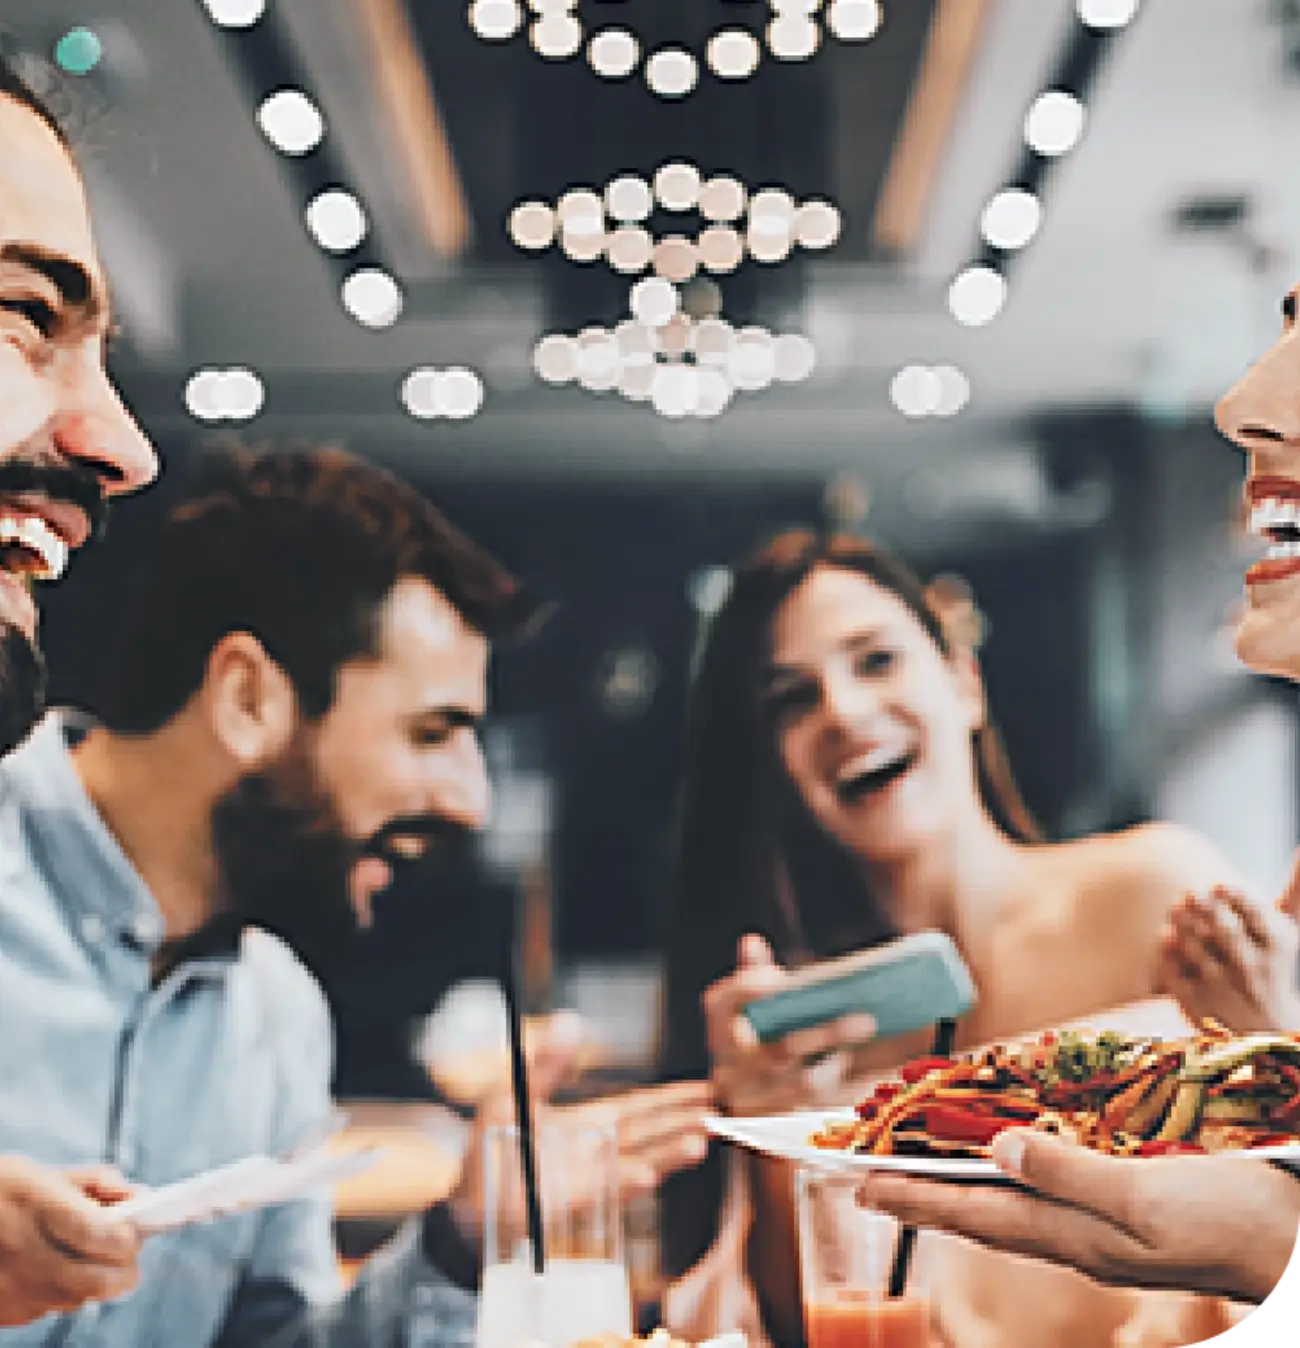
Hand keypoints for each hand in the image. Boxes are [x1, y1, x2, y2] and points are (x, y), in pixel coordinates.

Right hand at [0, 1157, 142, 1325]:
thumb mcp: (41, 1173)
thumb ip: (95, 1183)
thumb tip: (140, 1197)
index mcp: (34, 1202)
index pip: (99, 1232)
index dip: (127, 1237)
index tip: (137, 1231)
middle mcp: (21, 1249)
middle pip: (95, 1280)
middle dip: (125, 1270)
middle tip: (130, 1257)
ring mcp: (9, 1286)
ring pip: (77, 1299)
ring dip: (95, 1283)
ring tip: (96, 1260)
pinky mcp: (1, 1311)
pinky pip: (48, 1309)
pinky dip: (63, 1293)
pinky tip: (56, 1272)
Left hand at [446, 1015, 713, 1245]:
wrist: (463, 1207)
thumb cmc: (489, 1150)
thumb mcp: (517, 1095)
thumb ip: (548, 1065)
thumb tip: (571, 1020)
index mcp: (588, 1124)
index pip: (641, 1110)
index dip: (673, 1100)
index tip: (707, 1090)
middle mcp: (597, 1153)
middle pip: (651, 1135)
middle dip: (685, 1123)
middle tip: (721, 1111)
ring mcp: (590, 1180)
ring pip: (640, 1162)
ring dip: (669, 1153)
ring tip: (700, 1141)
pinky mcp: (573, 1205)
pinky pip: (607, 1192)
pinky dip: (629, 1183)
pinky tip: (650, 1173)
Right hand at [703, 934, 875, 1116]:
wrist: (743, 1106)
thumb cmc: (753, 1043)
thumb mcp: (747, 1012)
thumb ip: (751, 977)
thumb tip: (751, 941)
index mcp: (719, 1030)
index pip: (721, 1004)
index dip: (745, 989)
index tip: (779, 978)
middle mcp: (728, 1068)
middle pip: (779, 1050)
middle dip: (826, 1034)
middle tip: (868, 1020)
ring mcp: (750, 1102)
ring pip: (804, 1084)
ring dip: (840, 1063)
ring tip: (866, 1039)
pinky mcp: (775, 1128)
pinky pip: (816, 1109)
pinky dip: (840, 1087)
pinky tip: (858, 1066)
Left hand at [855, 1130, 1299, 1304]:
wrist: (1295, 1243)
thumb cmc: (1230, 1221)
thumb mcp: (1148, 1197)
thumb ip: (1071, 1173)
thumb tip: (997, 1148)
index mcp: (1073, 1233)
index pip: (972, 1211)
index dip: (914, 1195)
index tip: (857, 1181)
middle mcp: (1076, 1234)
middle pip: (980, 1211)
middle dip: (921, 1193)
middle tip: (867, 1177)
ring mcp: (1100, 1228)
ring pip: (1009, 1205)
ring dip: (959, 1186)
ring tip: (919, 1171)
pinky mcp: (1126, 1214)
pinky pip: (1046, 1195)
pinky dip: (1011, 1175)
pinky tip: (1008, 1165)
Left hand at [1158, 859, 1299, 1033]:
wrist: (1261, 1031)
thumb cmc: (1270, 964)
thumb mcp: (1286, 931)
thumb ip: (1295, 891)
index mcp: (1277, 945)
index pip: (1256, 914)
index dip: (1236, 896)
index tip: (1221, 885)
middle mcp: (1252, 968)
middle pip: (1223, 928)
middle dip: (1203, 904)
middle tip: (1191, 892)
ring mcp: (1222, 987)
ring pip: (1194, 945)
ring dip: (1181, 921)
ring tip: (1178, 908)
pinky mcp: (1195, 1002)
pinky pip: (1172, 968)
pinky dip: (1168, 949)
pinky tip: (1168, 937)